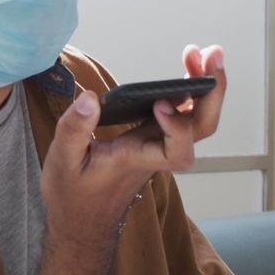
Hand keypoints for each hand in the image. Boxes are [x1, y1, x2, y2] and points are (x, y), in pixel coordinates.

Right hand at [31, 45, 226, 274]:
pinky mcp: (153, 139)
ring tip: (199, 52)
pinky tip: (185, 68)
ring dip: (203, 85)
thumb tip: (89, 98)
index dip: (177, 127)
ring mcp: (157, 145)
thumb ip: (74, 129)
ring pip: (197, 119)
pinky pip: (182, 115)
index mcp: (136, 161)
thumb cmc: (73, 194)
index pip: (176, 150)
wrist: (83, 222)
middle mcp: (155, 152)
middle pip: (202, 127)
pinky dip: (188, 90)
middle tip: (210, 53)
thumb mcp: (62, 160)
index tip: (161, 103)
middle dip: (212, 90)